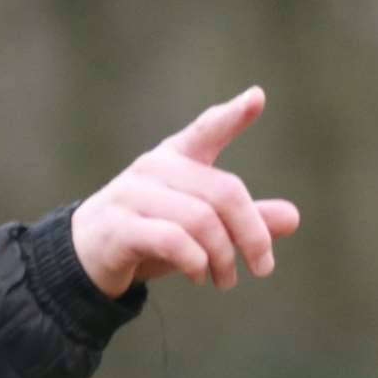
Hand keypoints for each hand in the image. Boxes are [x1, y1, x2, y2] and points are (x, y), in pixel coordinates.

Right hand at [71, 86, 300, 298]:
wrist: (85, 257)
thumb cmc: (149, 234)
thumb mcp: (199, 228)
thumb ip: (242, 221)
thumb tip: (292, 217)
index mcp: (174, 158)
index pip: (206, 131)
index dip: (232, 116)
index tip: (257, 98)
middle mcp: (153, 168)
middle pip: (224, 193)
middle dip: (253, 235)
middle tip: (262, 268)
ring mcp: (132, 195)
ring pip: (201, 220)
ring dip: (223, 257)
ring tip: (225, 280)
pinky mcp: (119, 226)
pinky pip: (172, 240)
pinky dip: (196, 262)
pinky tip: (199, 275)